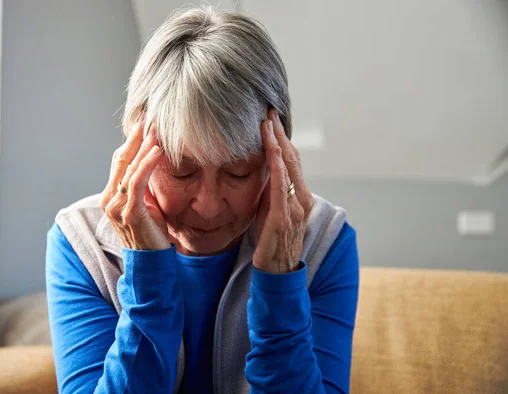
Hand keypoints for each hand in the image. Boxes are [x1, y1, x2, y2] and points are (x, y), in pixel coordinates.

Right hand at [99, 121, 170, 250]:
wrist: (151, 263)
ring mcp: (116, 207)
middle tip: (149, 119)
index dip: (131, 142)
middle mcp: (108, 200)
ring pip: (128, 169)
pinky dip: (146, 165)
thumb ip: (142, 186)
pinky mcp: (129, 213)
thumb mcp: (146, 204)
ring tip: (156, 131)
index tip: (144, 124)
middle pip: (121, 160)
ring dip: (143, 148)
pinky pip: (136, 183)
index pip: (119, 161)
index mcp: (110, 196)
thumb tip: (151, 162)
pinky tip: (157, 151)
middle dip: (135, 138)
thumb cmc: (151, 233)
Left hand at [253, 109, 314, 273]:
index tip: (271, 119)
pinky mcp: (283, 217)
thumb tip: (262, 169)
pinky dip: (276, 163)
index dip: (282, 138)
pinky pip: (280, 185)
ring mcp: (295, 208)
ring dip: (277, 142)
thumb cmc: (271, 242)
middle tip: (269, 111)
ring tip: (267, 122)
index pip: (292, 160)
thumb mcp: (271, 211)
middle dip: (280, 133)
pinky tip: (270, 148)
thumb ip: (272, 191)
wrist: (276, 274)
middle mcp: (302, 199)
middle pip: (292, 158)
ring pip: (288, 167)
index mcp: (300, 196)